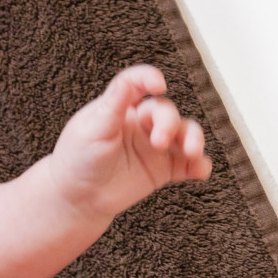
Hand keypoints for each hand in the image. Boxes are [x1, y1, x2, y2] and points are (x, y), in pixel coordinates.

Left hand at [48, 64, 212, 222]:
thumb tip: (128, 80)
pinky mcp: (164, 169)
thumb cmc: (78, 159)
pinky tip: (200, 171)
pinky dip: (199, 166)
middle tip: (159, 142)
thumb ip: (113, 105)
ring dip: (193, 139)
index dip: (149, 78)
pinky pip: (189, 164)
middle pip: (166, 111)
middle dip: (168, 123)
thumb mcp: (92, 129)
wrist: (77, 198)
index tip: (159, 85)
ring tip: (192, 152)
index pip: (137, 85)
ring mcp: (156, 145)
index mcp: (121, 108)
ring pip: (185, 133)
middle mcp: (142, 123)